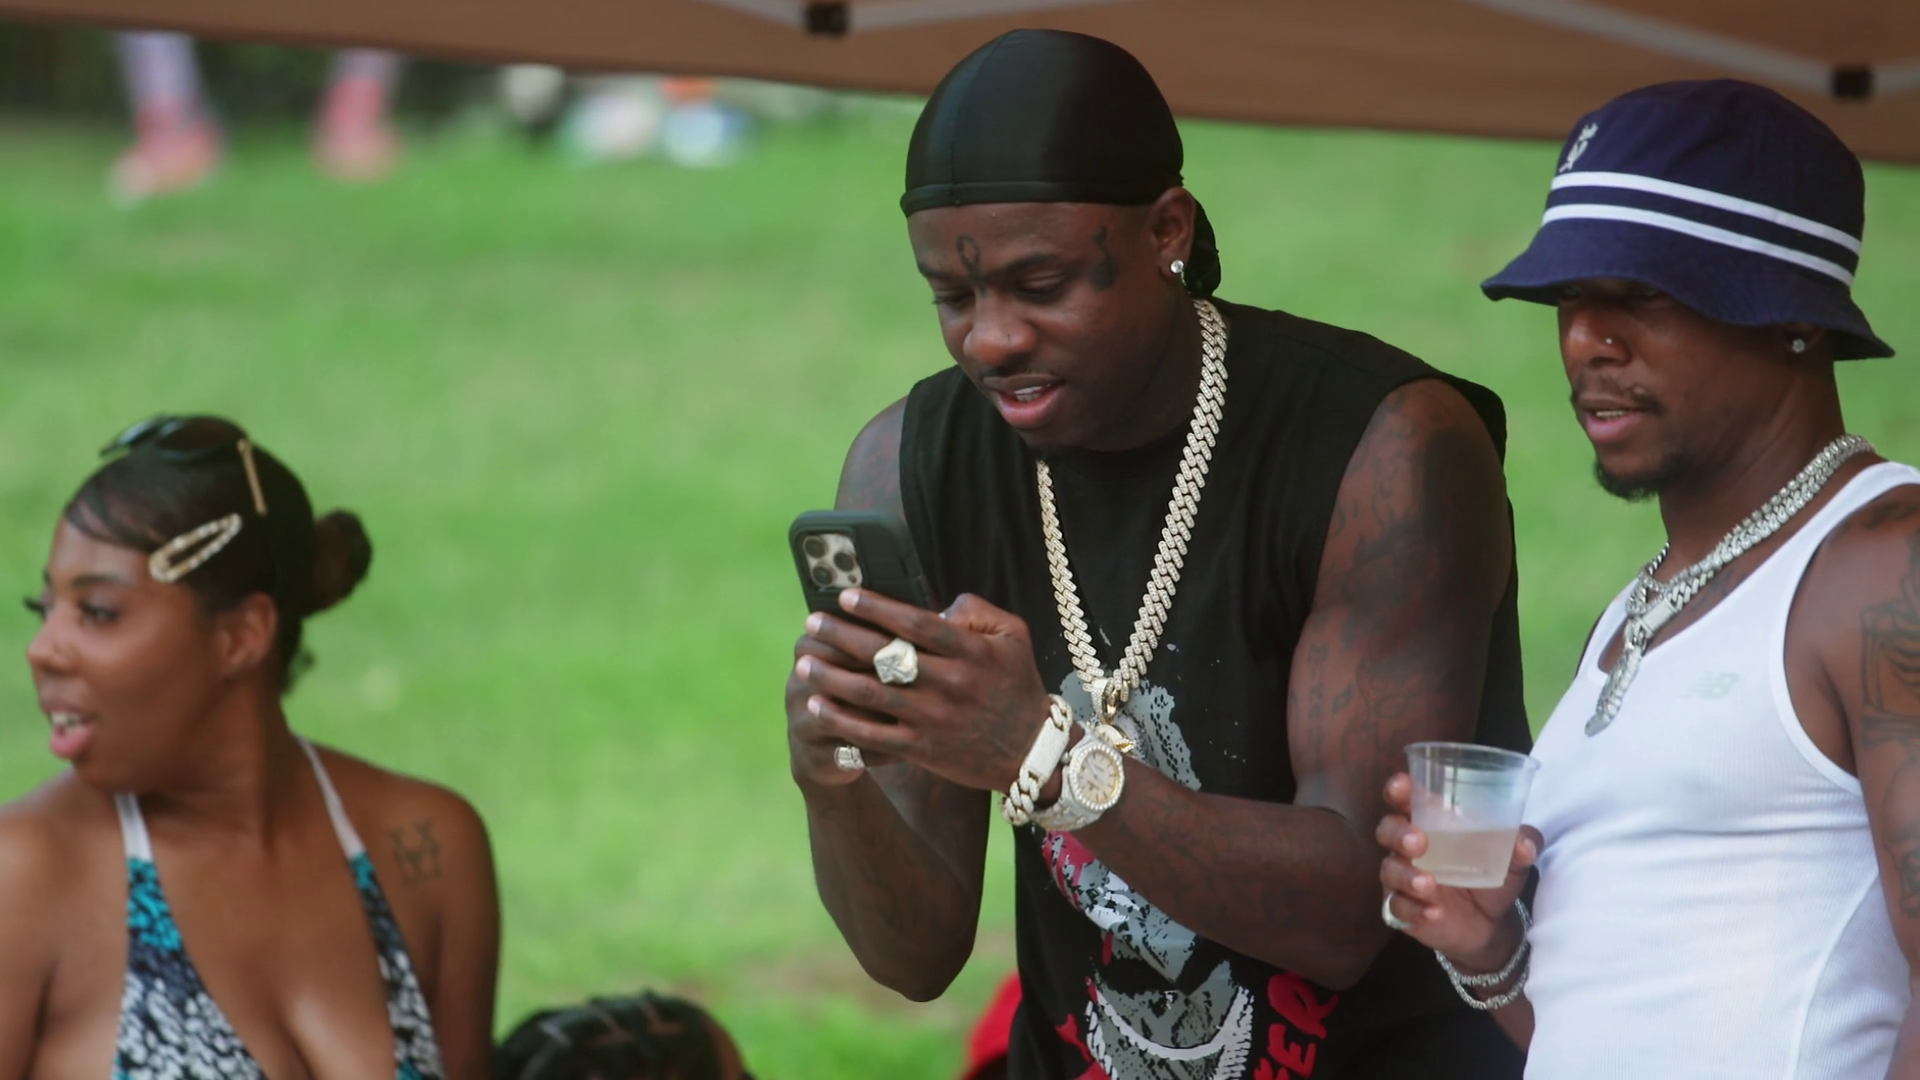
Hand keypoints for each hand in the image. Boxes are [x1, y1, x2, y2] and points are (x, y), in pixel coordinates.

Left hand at [791, 589, 1052, 793]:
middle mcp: (948, 683)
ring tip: (804, 662)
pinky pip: (873, 734)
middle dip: (841, 636)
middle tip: (811, 623)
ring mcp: (933, 718)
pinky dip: (841, 719)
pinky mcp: (922, 749)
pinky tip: (817, 704)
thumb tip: (936, 604)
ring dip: (831, 677)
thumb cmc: (1019, 686)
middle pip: (883, 654)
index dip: (876, 607)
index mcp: (969, 651)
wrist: (1032, 753)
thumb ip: (976, 610)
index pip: (914, 622)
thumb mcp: (1014, 636)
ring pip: (871, 693)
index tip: (845, 596)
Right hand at [1376, 772, 1540, 971]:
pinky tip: (1433, 913)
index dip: (1399, 789)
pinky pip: (1397, 908)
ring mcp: (1402, 878)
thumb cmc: (1492, 875)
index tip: (1402, 786)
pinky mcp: (1403, 909)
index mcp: (1430, 822)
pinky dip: (1414, 910)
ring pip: (1389, 870)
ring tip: (1428, 884)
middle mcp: (1409, 846)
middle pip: (1387, 829)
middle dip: (1398, 833)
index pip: (1405, 798)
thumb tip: (1525, 843)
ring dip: (1405, 875)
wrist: (1491, 924)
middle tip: (1419, 842)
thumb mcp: (1513, 858)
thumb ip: (1523, 842)